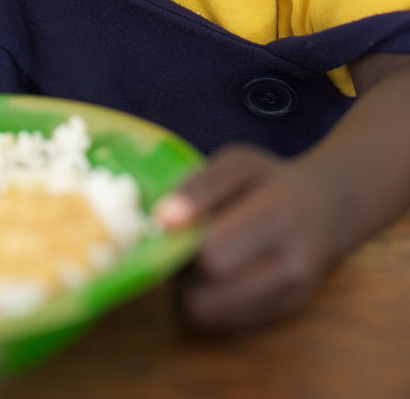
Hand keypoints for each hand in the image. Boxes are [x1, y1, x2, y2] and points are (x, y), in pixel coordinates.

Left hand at [155, 145, 336, 329]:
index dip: (181, 241)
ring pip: (210, 313)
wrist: (325, 207)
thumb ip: (199, 186)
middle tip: (190, 242)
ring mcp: (292, 295)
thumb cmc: (269, 182)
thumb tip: (163, 219)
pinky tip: (224, 273)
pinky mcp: (287, 314)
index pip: (212, 253)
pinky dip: (213, 301)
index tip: (171, 223)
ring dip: (195, 289)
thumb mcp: (237, 164)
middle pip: (207, 289)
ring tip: (206, 258)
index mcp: (279, 213)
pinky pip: (225, 323)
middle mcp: (293, 263)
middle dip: (186, 267)